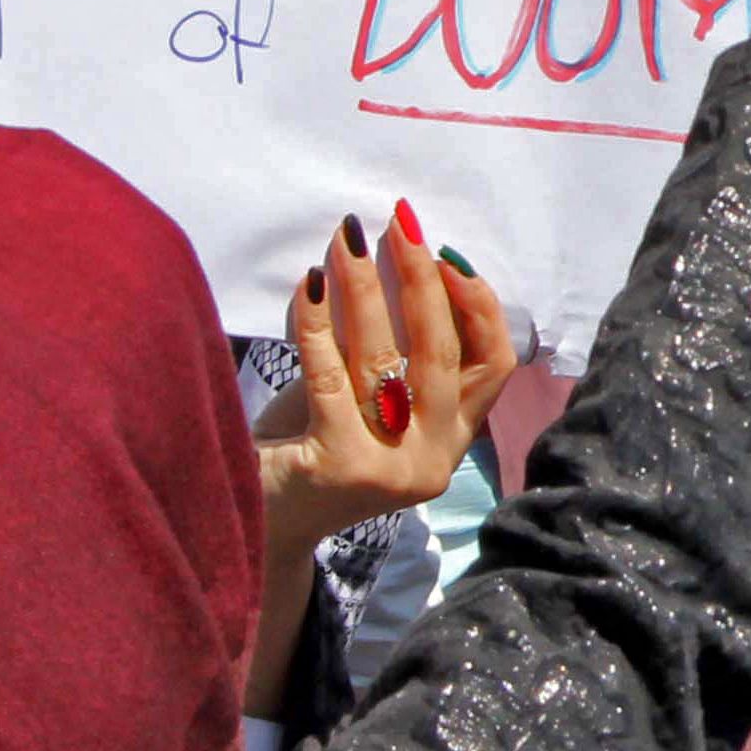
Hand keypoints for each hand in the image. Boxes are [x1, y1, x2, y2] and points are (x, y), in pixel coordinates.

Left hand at [259, 200, 510, 557]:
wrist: (254, 525)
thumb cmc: (310, 446)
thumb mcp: (367, 399)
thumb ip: (397, 353)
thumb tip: (409, 261)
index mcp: (450, 443)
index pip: (496, 367)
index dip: (479, 306)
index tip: (447, 256)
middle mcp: (432, 461)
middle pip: (444, 354)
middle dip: (424, 279)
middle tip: (400, 225)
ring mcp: (390, 469)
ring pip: (386, 359)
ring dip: (366, 288)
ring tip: (345, 240)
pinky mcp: (340, 466)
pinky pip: (331, 377)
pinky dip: (317, 324)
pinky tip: (308, 284)